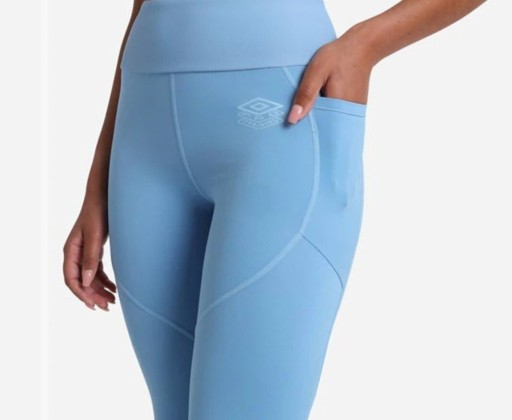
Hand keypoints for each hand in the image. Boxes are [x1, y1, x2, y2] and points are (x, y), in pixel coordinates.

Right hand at [62, 195, 116, 310]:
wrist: (104, 197)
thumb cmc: (97, 213)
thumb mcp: (95, 236)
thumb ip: (91, 258)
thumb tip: (86, 282)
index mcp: (71, 251)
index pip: (71, 279)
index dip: (81, 294)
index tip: (93, 305)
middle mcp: (76, 254)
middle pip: (82, 281)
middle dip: (93, 296)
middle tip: (107, 307)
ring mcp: (85, 252)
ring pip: (90, 278)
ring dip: (100, 290)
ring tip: (112, 301)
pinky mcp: (95, 250)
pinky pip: (97, 271)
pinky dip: (104, 281)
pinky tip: (114, 288)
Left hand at [287, 26, 374, 123]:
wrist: (362, 47)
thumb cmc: (338, 56)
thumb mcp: (316, 72)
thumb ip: (306, 95)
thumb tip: (293, 119)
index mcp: (337, 109)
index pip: (318, 131)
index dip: (304, 130)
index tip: (294, 127)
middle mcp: (347, 115)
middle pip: (324, 129)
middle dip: (311, 125)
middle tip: (298, 116)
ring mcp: (352, 112)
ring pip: (329, 122)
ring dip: (318, 118)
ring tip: (310, 106)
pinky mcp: (352, 108)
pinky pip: (335, 115)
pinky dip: (326, 111)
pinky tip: (320, 101)